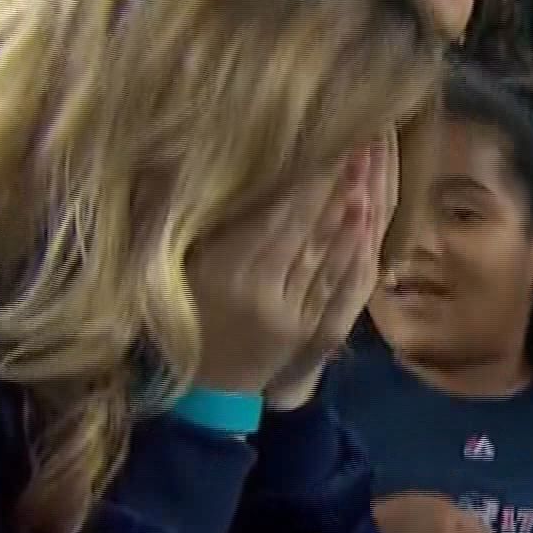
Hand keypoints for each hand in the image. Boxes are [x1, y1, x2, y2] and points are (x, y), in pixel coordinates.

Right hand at [183, 139, 387, 399]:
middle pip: (303, 230)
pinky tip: (364, 218)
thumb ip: (174, 221)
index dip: (298, 182)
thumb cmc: (176, 317)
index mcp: (224, 274)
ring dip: (347, 210)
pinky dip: (350, 250)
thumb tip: (175, 167)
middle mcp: (261, 292)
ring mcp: (289, 313)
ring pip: (323, 253)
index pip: (271, 218)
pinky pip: (334, 283)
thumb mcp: (169, 268)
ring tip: (363, 167)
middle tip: (352, 142)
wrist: (202, 391)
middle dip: (330, 185)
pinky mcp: (307, 327)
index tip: (317, 144)